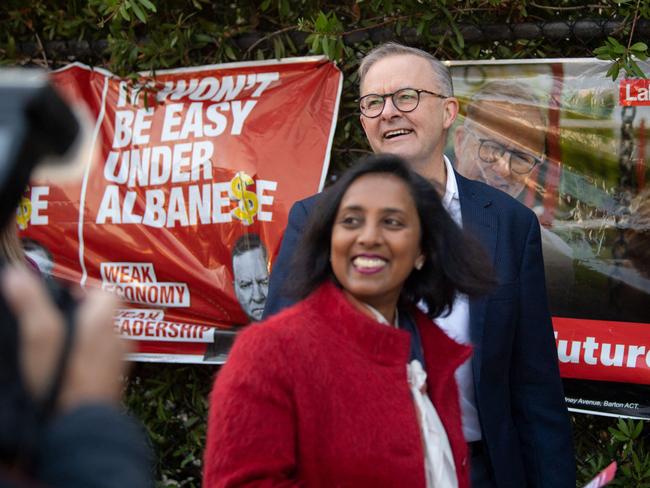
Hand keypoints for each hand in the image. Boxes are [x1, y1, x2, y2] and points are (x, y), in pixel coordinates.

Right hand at [1, 267, 129, 412]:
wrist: (80, 428)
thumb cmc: (63, 384)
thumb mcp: (41, 338)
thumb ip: (31, 304)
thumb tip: (17, 276)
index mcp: (106, 322)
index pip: (107, 291)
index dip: (86, 289)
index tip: (65, 296)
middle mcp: (119, 339)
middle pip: (106, 314)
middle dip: (84, 314)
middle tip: (58, 321)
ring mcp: (119, 362)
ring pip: (105, 338)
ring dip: (86, 337)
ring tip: (60, 347)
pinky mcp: (114, 382)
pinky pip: (104, 360)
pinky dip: (89, 359)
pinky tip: (68, 369)